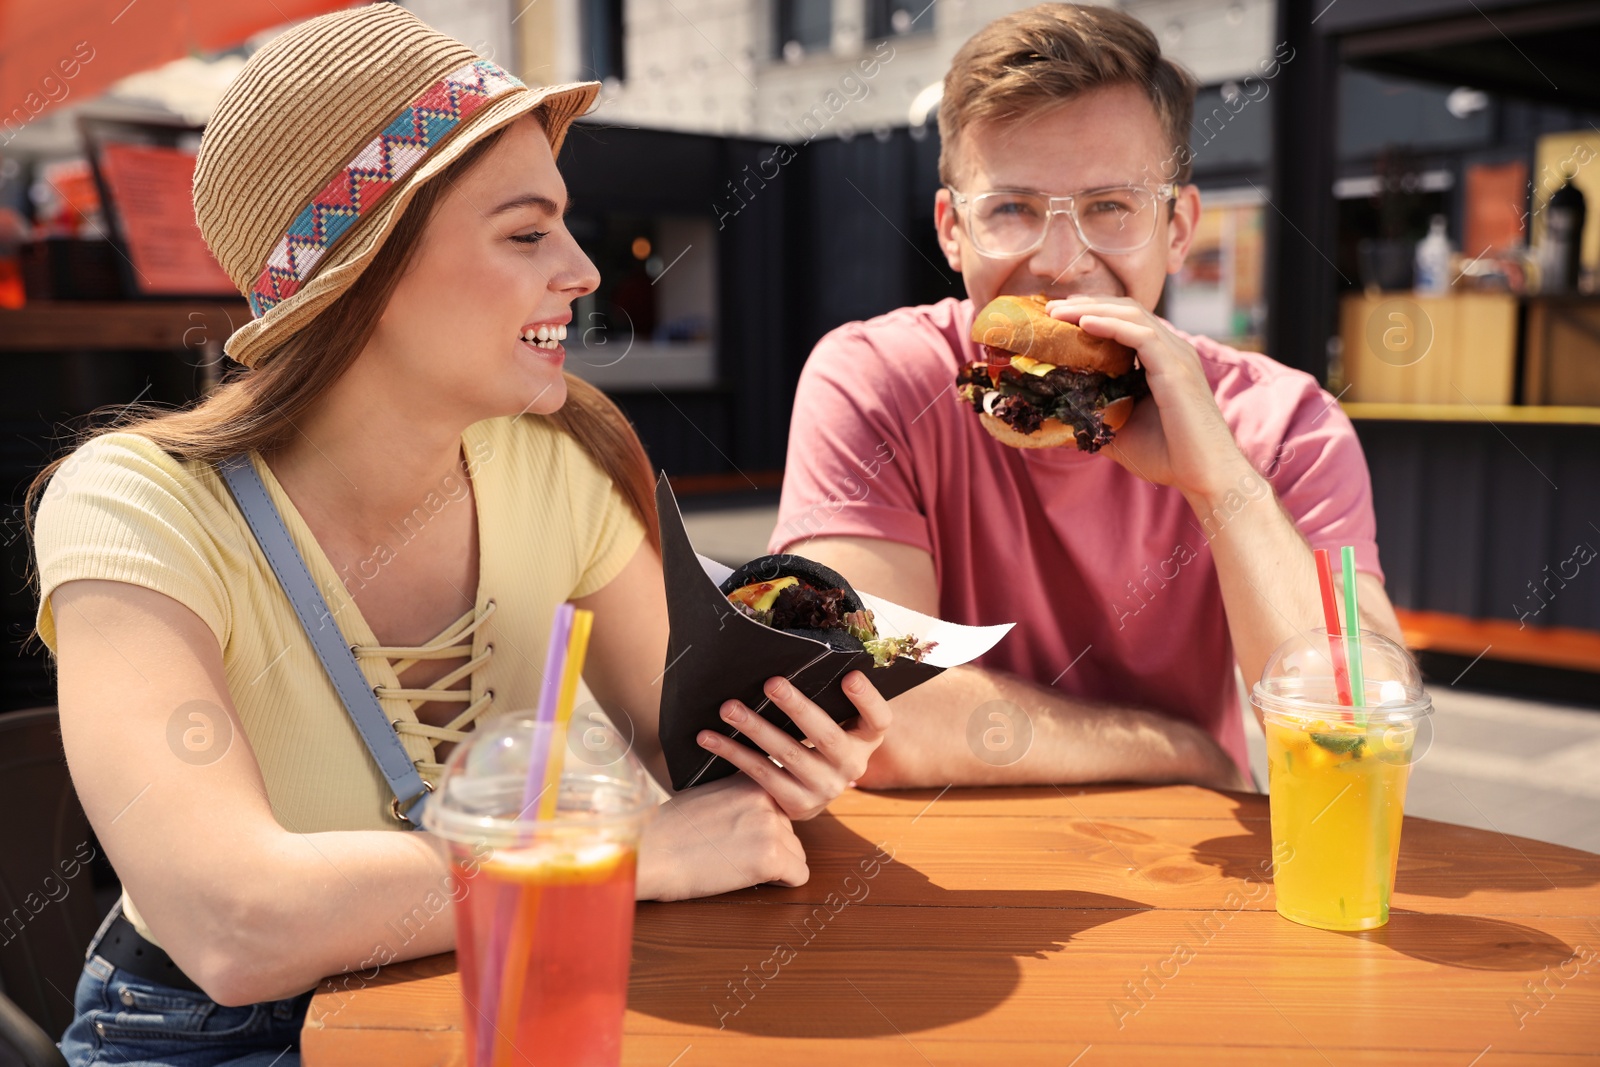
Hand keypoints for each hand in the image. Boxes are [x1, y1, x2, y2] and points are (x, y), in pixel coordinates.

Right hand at [635, 775, 807, 900]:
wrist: (650, 851)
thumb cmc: (669, 830)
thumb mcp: (709, 797)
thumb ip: (739, 801)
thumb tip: (756, 819)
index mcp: (751, 781)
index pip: (780, 808)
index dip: (763, 828)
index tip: (744, 837)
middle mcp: (766, 798)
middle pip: (790, 832)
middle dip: (770, 847)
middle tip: (736, 855)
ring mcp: (770, 826)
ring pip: (796, 854)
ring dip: (775, 865)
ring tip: (739, 866)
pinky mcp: (770, 856)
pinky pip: (799, 875)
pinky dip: (782, 882)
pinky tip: (753, 879)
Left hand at [697, 670, 892, 820]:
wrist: (806, 792)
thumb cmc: (815, 738)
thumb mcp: (833, 720)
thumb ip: (824, 696)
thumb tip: (790, 651)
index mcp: (866, 739)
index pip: (879, 720)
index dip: (867, 699)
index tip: (850, 676)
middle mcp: (851, 766)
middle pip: (828, 736)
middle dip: (798, 708)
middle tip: (771, 683)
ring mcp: (826, 788)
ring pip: (789, 754)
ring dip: (756, 728)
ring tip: (729, 708)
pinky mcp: (797, 803)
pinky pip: (762, 774)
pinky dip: (733, 753)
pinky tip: (709, 737)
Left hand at [1046, 296, 1250, 498]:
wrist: (1206, 475)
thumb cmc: (1168, 456)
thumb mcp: (1119, 433)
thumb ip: (1093, 419)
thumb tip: (1054, 421)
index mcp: (1162, 359)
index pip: (1125, 321)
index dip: (1093, 313)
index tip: (1057, 318)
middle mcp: (1172, 350)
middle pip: (1126, 309)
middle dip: (1087, 304)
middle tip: (1051, 308)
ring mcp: (1176, 356)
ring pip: (1132, 315)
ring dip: (1092, 309)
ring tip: (1058, 312)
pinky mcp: (1176, 369)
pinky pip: (1141, 336)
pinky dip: (1110, 325)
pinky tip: (1083, 323)